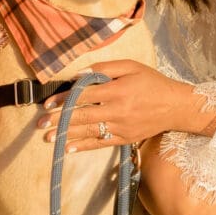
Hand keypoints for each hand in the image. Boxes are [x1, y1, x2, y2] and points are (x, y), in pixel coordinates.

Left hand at [42, 60, 213, 153]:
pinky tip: (68, 148)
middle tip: (40, 124)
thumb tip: (80, 73)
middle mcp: (118, 110)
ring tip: (47, 138)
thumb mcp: (131, 66)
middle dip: (59, 120)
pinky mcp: (124, 139)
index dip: (64, 99)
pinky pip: (100, 144)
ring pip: (88, 131)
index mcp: (118, 90)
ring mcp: (121, 127)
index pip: (84, 95)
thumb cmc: (152, 82)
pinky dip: (83, 146)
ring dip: (66, 135)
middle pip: (82, 115)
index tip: (47, 103)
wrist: (175, 107)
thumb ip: (105, 68)